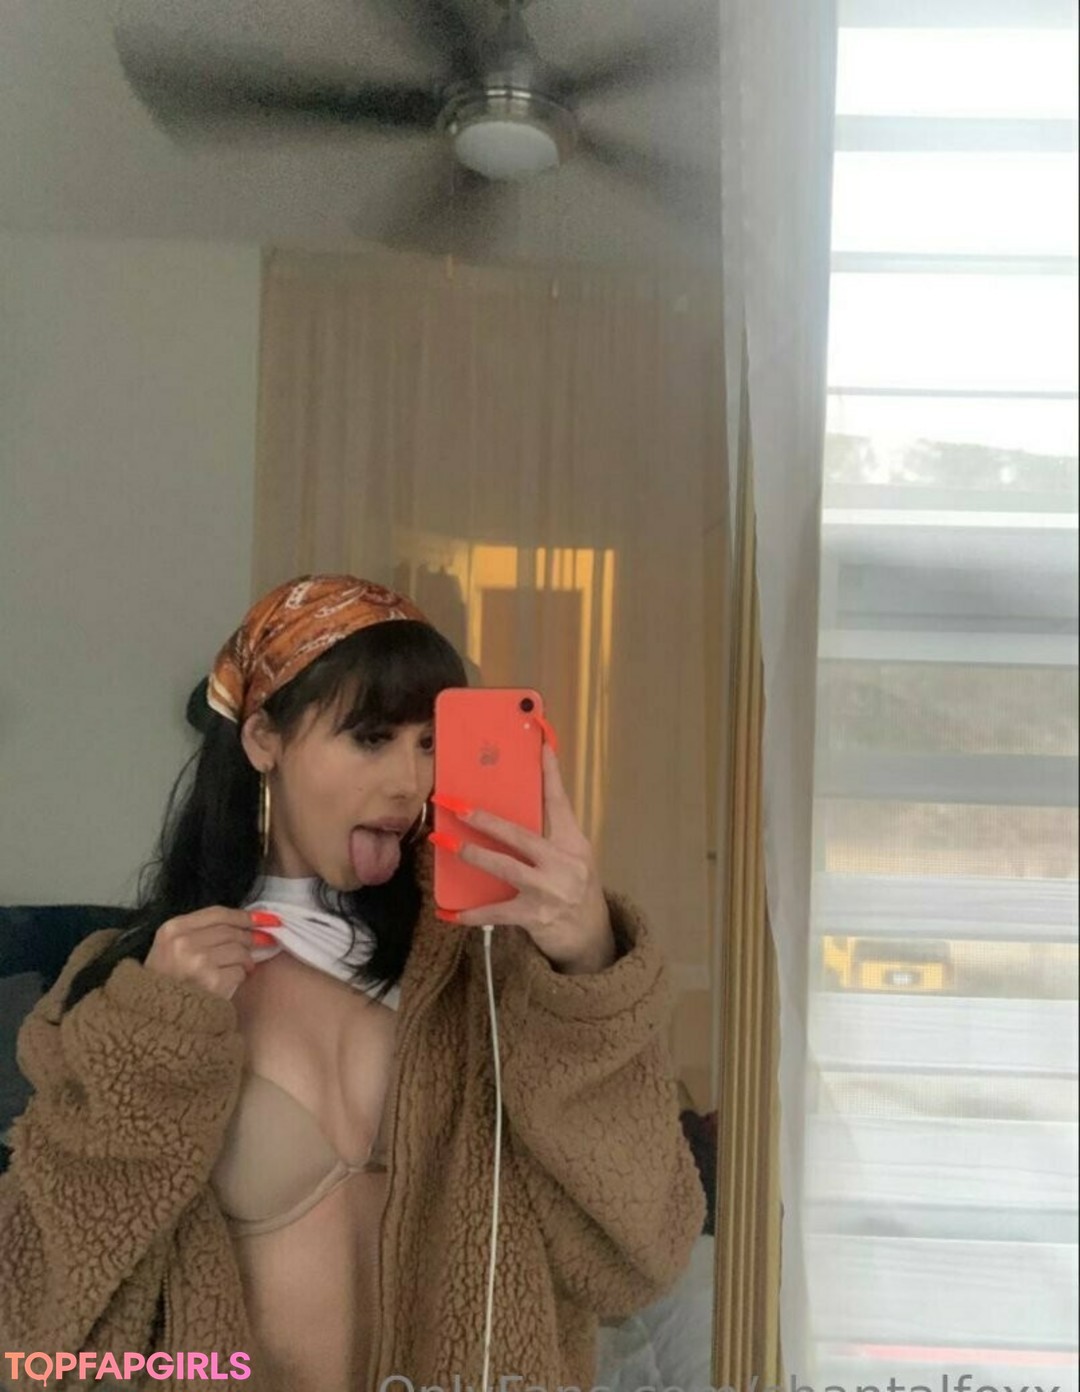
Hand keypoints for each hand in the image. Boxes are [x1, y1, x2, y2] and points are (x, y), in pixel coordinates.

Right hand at [145, 907, 278, 1000]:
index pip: (217, 914)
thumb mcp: (171, 949)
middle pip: (231, 931)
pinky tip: (230, 983)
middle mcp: (183, 942)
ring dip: (245, 960)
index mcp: (172, 929)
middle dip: (250, 937)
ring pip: (239, 950)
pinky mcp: (212, 981)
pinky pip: (239, 971)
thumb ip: (200, 933)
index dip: (244, 915)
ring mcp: (197, 961)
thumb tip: (248, 924)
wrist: (157, 1019)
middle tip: (262, 942)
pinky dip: (239, 977)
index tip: (265, 918)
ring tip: (241, 968)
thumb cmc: (168, 982)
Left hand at [435, 745, 615, 974]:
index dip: (550, 773)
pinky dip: (472, 914)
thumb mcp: (573, 857)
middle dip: (484, 819)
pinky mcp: (535, 916)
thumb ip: (549, 834)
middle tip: (456, 805)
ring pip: (504, 868)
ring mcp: (549, 891)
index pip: (560, 802)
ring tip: (445, 843)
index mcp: (573, 843)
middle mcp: (564, 864)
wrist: (591, 938)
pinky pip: (496, 913)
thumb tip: (515, 806)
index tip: (541, 745)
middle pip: (520, 835)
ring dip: (472, 854)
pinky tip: (449, 912)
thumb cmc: (575, 888)